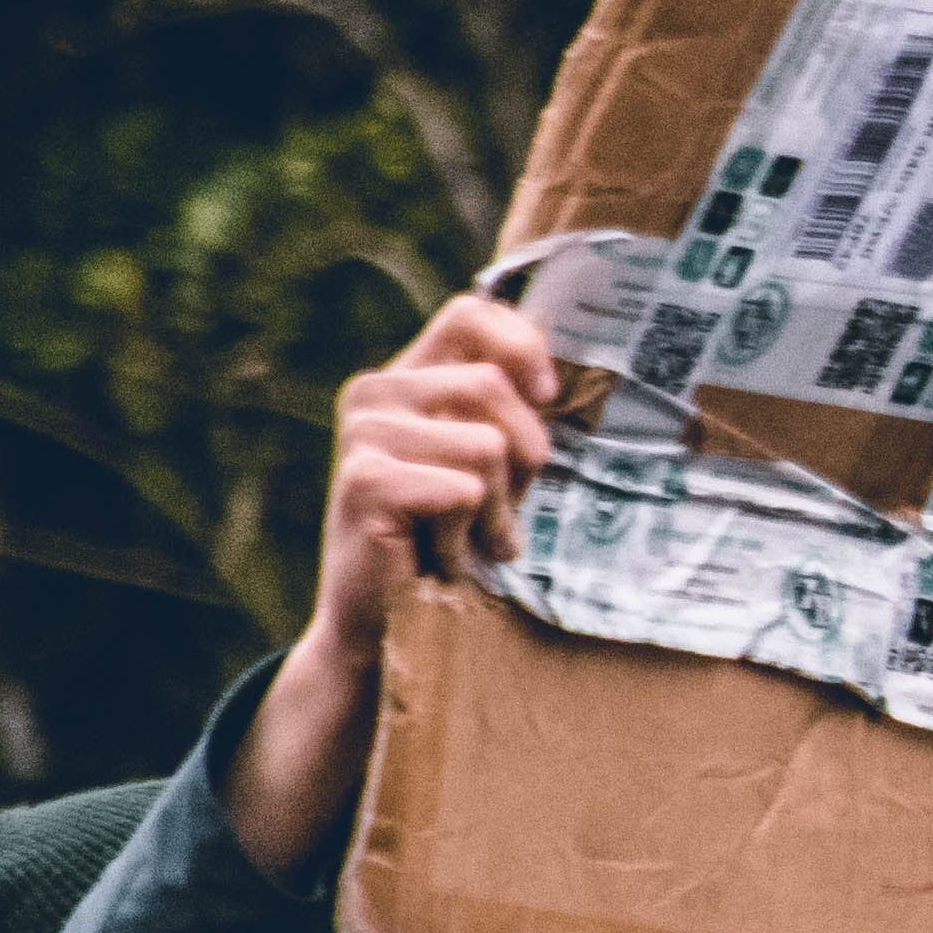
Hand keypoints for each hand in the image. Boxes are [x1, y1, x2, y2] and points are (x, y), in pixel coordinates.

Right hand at [234, 294, 559, 875]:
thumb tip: (572, 377)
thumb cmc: (451, 538)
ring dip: (498, 505)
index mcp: (407, 376)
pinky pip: (462, 487)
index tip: (550, 400)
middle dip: (523, 455)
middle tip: (502, 508)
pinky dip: (471, 527)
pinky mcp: (361, 482)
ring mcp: (362, 435)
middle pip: (491, 385)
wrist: (386, 619)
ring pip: (485, 444)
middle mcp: (375, 392)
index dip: (523, 347)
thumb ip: (512, 414)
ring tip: (471, 536)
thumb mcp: (493, 467)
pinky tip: (444, 552)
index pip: (471, 313)